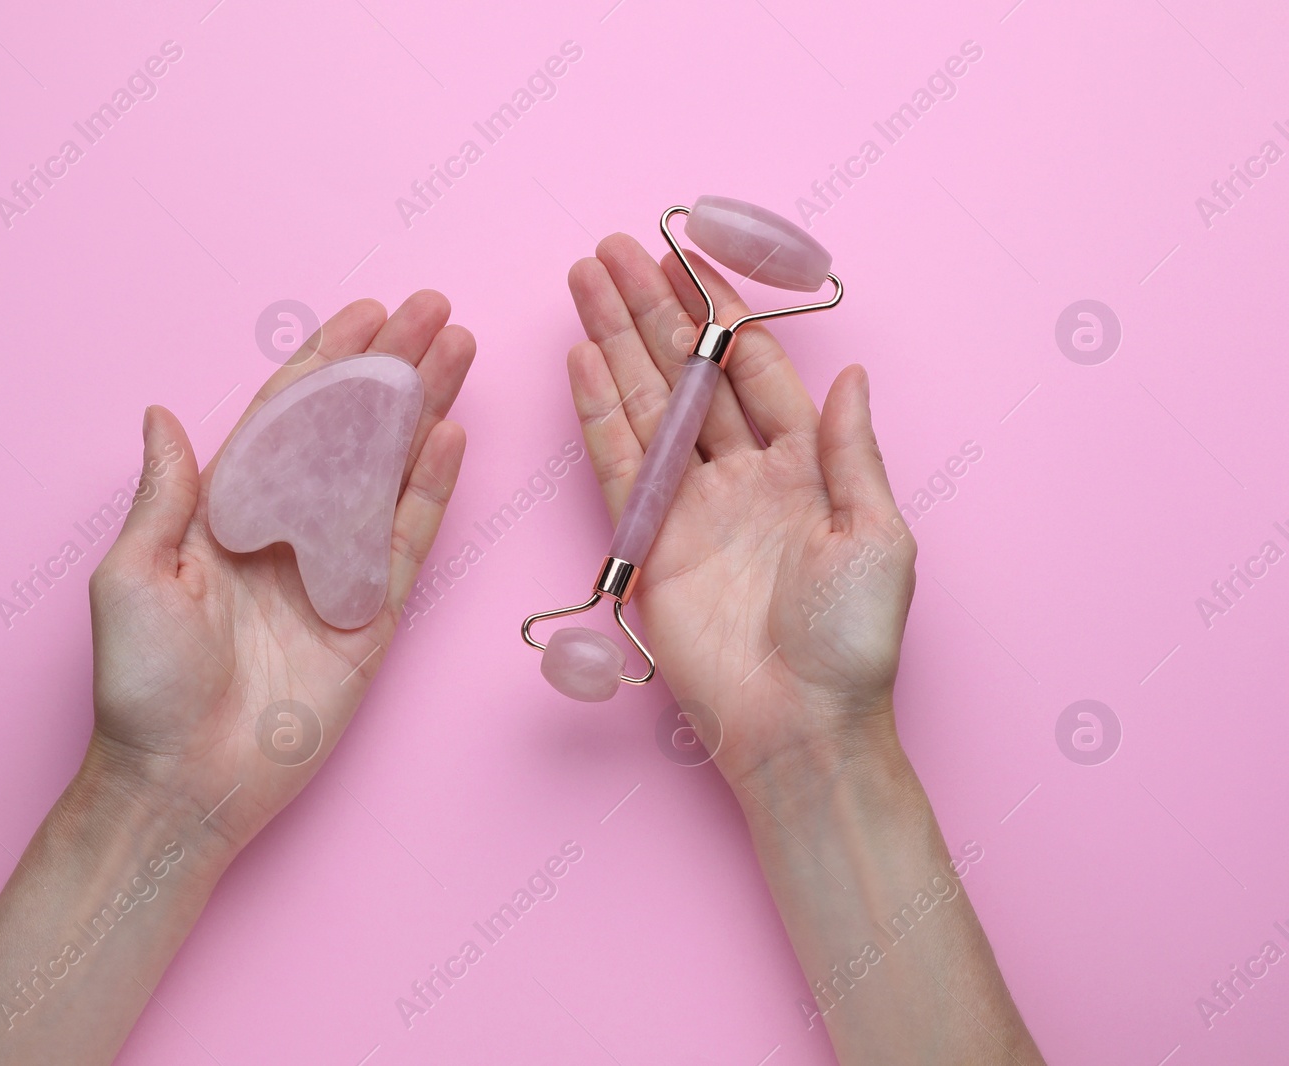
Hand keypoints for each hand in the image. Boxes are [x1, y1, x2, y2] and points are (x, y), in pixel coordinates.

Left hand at [86, 291, 473, 864]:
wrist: (185, 782)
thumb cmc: (143, 685)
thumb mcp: (132, 575)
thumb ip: (165, 494)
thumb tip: (163, 413)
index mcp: (228, 512)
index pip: (287, 419)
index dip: (327, 363)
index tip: (366, 314)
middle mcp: (288, 530)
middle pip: (351, 430)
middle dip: (391, 368)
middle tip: (433, 310)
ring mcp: (334, 571)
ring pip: (389, 471)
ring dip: (423, 409)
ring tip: (457, 350)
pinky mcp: (371, 616)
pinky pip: (407, 541)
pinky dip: (431, 488)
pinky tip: (451, 433)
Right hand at [566, 236, 914, 786]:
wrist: (798, 726)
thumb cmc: (852, 641)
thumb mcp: (879, 537)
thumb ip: (854, 451)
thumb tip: (853, 373)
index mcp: (804, 464)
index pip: (751, 367)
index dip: (717, 310)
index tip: (686, 256)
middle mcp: (740, 474)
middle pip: (686, 372)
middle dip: (649, 309)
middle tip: (610, 249)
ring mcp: (689, 505)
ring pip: (645, 403)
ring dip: (614, 341)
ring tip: (584, 280)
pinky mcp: (647, 542)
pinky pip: (617, 463)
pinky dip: (597, 410)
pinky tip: (581, 358)